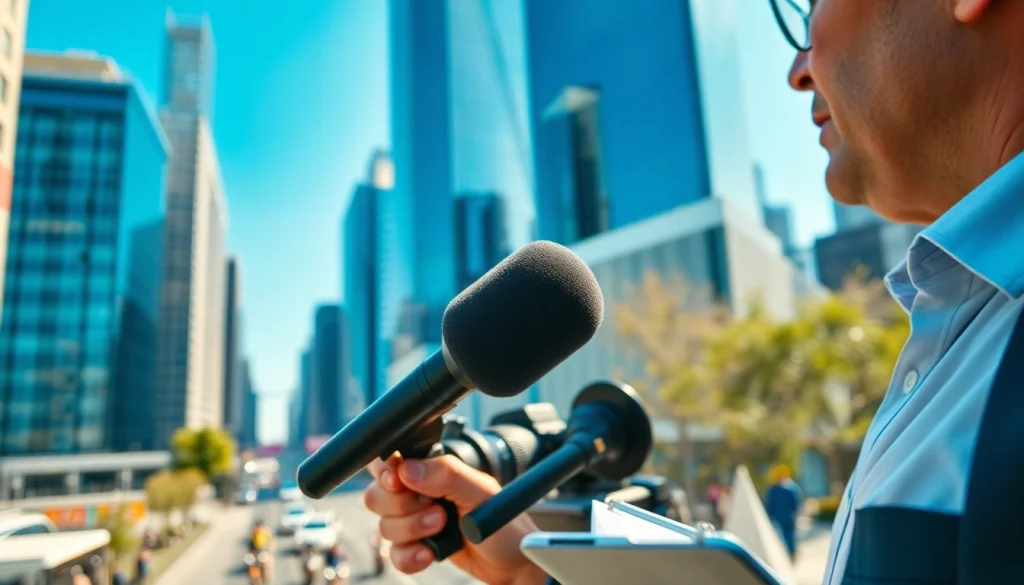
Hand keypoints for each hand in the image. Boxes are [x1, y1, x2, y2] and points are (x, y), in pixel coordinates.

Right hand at [365, 453, 546, 584]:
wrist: (512, 563)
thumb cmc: (504, 521)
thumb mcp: (480, 492)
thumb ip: (446, 474)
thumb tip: (409, 469)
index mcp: (432, 470)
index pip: (390, 461)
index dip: (386, 471)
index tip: (397, 482)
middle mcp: (419, 492)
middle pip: (377, 495)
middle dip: (404, 507)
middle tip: (437, 510)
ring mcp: (416, 520)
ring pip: (385, 525)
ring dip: (412, 530)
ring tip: (442, 529)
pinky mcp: (416, 546)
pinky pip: (394, 553)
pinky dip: (409, 556)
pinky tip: (430, 554)